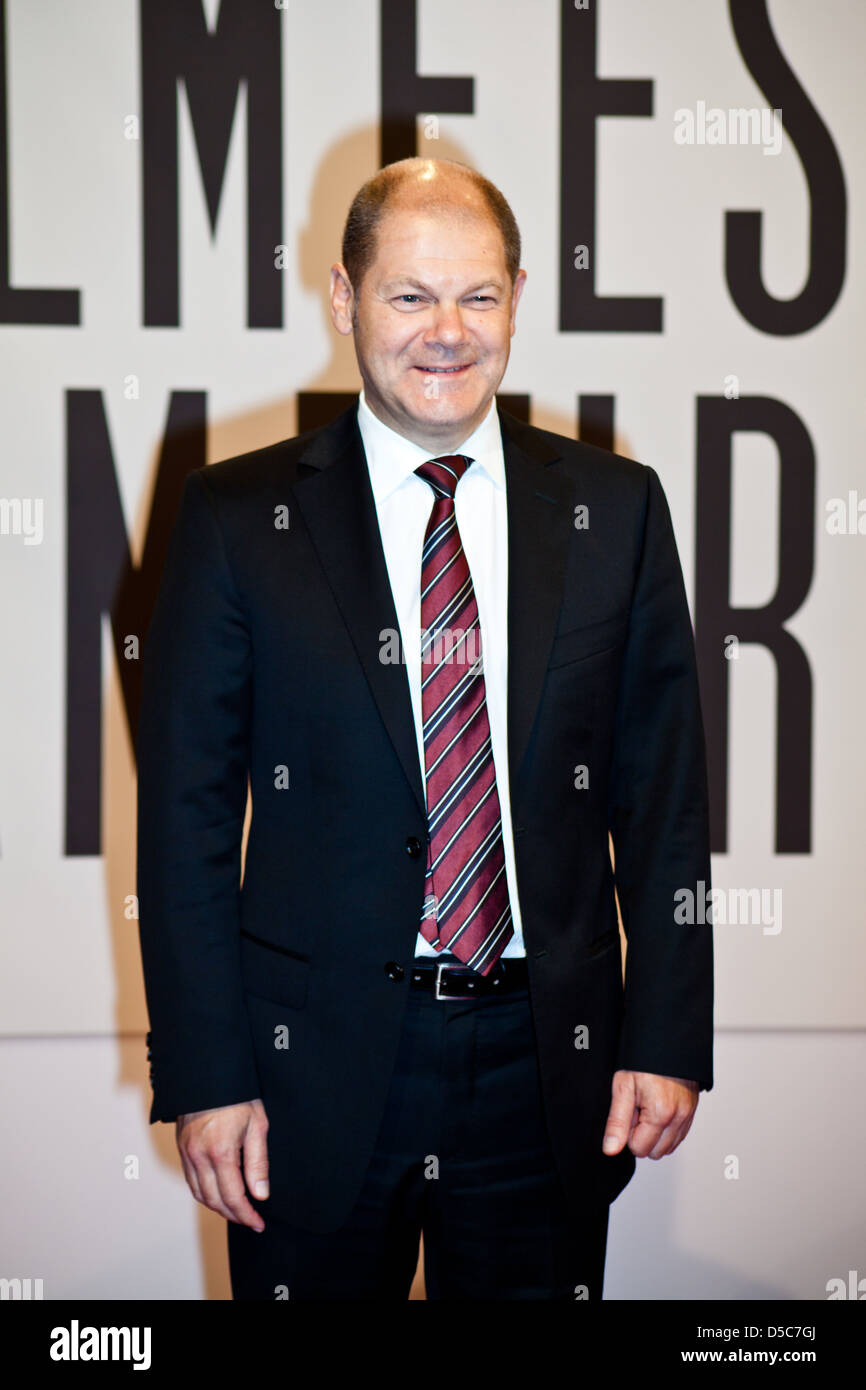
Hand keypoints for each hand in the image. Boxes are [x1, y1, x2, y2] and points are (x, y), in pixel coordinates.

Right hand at [176, 1098, 269, 1230]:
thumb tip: (260, 1194)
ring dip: (217, 1207)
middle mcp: (199, 1156)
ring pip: (199, 1193)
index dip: (246, 1215)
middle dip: (233, 1215)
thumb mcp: (257, 1125)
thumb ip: (258, 1163)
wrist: (209, 1073)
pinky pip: (190, 1180)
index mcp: (220, 1152)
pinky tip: (218, 1192)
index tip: (258, 1223)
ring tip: (236, 1210)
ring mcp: (187, 1152)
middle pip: (214, 1201)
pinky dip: (204, 1193)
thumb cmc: (238, 1096)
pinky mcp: (182, 1147)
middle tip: (250, 1220)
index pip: (232, 1197)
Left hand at [602, 1071, 698, 1159]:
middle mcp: (678, 1118)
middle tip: (638, 1108)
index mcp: (660, 1113)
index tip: (629, 1111)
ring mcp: (688, 1115)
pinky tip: (658, 1109)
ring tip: (648, 1107)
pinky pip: (678, 1136)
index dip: (629, 1132)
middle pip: (654, 1152)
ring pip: (668, 1147)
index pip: (639, 1149)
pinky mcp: (692, 1112)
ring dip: (655, 1134)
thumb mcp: (623, 1087)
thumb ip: (617, 1122)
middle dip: (642, 1135)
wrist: (665, 1041)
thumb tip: (611, 1149)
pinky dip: (666, 1129)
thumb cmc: (643, 1062)